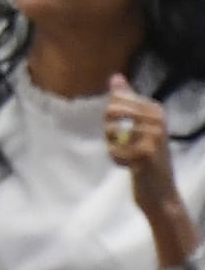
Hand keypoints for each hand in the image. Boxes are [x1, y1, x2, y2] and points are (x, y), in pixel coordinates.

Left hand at [104, 72, 182, 220]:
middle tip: (121, 145)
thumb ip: (127, 101)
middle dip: (109, 131)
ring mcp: (153, 135)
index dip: (110, 117)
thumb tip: (115, 77)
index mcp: (155, 109)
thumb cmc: (147, 157)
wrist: (161, 192)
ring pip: (110, 131)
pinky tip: (129, 167)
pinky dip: (116, 160)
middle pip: (111, 112)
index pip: (116, 99)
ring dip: (113, 147)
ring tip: (126, 156)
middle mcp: (156, 118)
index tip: (122, 132)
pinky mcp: (146, 153)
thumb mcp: (139, 126)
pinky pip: (114, 150)